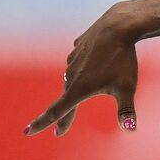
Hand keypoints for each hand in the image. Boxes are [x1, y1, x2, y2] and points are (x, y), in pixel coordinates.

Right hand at [26, 5, 140, 136]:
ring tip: (78, 97)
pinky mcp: (79, 47)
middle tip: (60, 128)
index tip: (28, 131)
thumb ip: (126, 110)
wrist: (117, 27)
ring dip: (75, 89)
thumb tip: (130, 129)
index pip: (57, 111)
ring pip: (73, 78)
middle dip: (64, 114)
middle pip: (67, 99)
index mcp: (78, 88)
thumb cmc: (123, 59)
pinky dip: (81, 68)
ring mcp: (73, 60)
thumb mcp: (127, 88)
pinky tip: (87, 66)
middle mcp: (71, 75)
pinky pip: (79, 61)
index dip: (43, 123)